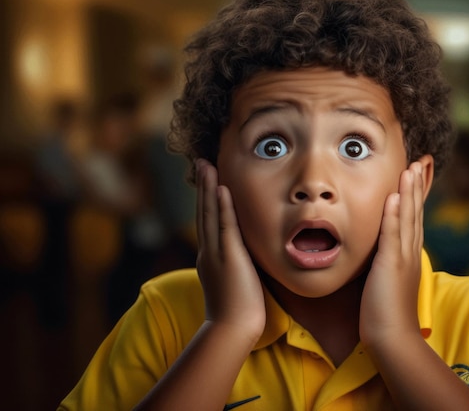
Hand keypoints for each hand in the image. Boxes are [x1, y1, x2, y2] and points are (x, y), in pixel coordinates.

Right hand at [195, 159, 265, 340]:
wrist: (232, 328)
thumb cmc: (238, 310)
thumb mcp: (234, 280)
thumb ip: (236, 263)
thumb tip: (245, 254)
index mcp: (209, 257)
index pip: (206, 222)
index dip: (205, 199)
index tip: (206, 180)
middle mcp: (208, 251)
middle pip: (203, 212)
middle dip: (202, 186)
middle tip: (200, 163)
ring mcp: (215, 253)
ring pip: (209, 214)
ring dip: (208, 188)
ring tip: (206, 165)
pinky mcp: (228, 257)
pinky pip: (225, 226)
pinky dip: (222, 206)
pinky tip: (221, 189)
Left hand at [359, 161, 424, 346]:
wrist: (393, 339)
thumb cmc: (386, 315)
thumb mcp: (389, 282)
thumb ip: (388, 263)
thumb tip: (382, 253)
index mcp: (409, 256)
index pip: (414, 219)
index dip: (416, 196)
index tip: (417, 174)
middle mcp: (409, 253)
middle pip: (415, 213)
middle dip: (417, 186)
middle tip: (420, 161)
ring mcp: (402, 258)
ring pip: (407, 219)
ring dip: (408, 192)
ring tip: (410, 168)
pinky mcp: (390, 266)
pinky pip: (392, 235)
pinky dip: (393, 214)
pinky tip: (394, 195)